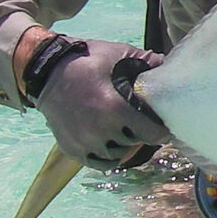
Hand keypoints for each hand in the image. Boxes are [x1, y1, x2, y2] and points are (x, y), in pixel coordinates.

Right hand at [15, 28, 168, 169]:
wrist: (46, 71)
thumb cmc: (86, 61)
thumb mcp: (118, 54)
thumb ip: (147, 62)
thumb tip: (169, 67)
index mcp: (115, 109)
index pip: (151, 133)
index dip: (161, 131)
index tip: (163, 127)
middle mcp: (100, 130)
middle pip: (135, 142)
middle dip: (141, 133)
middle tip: (142, 124)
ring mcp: (84, 142)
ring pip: (118, 154)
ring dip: (125, 144)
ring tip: (125, 131)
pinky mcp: (72, 149)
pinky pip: (99, 163)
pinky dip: (108, 157)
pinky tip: (112, 145)